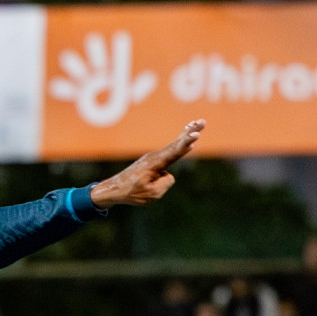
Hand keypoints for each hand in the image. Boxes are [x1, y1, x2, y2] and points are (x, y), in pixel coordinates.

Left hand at [90, 120, 204, 208]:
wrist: (114, 189)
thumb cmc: (131, 193)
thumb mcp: (152, 194)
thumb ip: (166, 183)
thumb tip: (168, 174)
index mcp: (154, 164)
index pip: (174, 152)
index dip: (186, 144)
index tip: (196, 136)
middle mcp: (155, 157)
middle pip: (177, 142)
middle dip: (190, 132)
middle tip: (202, 121)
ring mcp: (154, 157)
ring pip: (174, 145)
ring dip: (187, 133)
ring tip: (198, 123)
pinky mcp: (153, 160)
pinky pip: (169, 150)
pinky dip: (180, 141)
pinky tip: (187, 136)